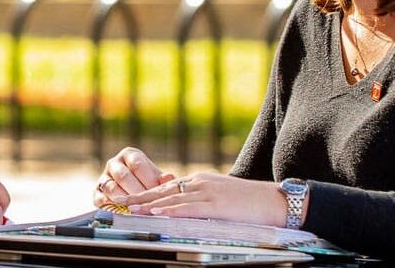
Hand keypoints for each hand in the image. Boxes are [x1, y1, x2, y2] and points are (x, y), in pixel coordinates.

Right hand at [94, 147, 173, 207]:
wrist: (131, 194)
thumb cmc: (147, 184)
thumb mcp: (156, 179)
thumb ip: (162, 179)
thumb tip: (169, 177)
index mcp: (130, 155)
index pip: (137, 164)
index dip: (148, 180)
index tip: (158, 193)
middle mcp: (114, 164)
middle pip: (123, 176)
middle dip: (137, 192)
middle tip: (148, 204)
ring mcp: (103, 178)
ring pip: (111, 188)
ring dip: (125, 200)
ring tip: (137, 209)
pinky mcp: (97, 193)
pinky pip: (102, 199)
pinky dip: (113, 207)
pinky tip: (124, 213)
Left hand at [114, 172, 286, 226]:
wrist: (276, 202)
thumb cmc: (252, 203)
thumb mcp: (222, 198)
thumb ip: (204, 201)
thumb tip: (188, 210)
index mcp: (202, 181)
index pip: (168, 187)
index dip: (148, 193)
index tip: (131, 198)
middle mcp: (201, 183)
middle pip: (164, 190)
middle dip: (140, 196)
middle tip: (119, 200)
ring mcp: (208, 193)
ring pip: (172, 198)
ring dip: (148, 204)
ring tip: (130, 209)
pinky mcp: (217, 205)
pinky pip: (188, 207)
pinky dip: (170, 210)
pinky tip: (156, 212)